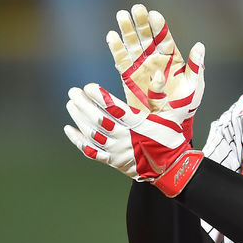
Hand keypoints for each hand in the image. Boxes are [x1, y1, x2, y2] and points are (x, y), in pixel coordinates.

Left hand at [64, 82, 202, 196]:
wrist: (173, 168)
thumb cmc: (172, 139)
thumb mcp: (172, 115)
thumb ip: (159, 96)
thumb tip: (156, 74)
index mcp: (139, 125)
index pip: (114, 108)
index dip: (99, 97)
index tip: (89, 87)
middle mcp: (125, 138)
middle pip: (98, 119)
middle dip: (83, 104)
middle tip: (73, 92)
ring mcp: (118, 151)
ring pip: (92, 134)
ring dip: (79, 118)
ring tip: (71, 104)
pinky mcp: (114, 161)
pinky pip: (92, 152)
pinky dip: (78, 141)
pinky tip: (69, 129)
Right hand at [107, 3, 204, 139]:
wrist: (168, 126)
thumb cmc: (185, 107)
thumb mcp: (195, 87)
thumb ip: (197, 67)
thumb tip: (199, 45)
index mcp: (172, 60)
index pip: (165, 38)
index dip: (159, 27)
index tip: (154, 15)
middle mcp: (155, 60)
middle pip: (147, 37)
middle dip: (141, 23)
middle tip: (136, 8)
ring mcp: (141, 67)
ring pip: (132, 44)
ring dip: (127, 30)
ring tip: (122, 15)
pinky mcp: (128, 77)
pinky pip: (121, 60)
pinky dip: (116, 48)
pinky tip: (111, 36)